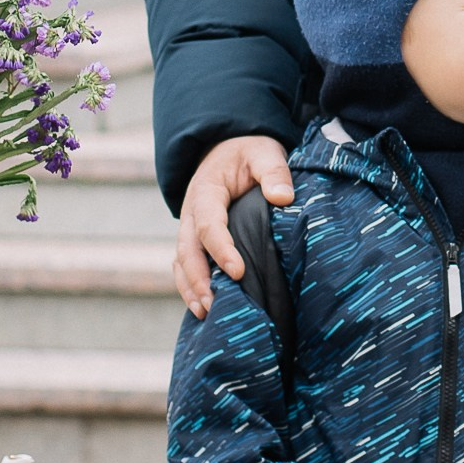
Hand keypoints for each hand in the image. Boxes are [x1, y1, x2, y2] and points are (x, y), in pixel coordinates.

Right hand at [174, 134, 294, 316]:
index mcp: (207, 190)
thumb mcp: (264, 152)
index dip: (221, 248)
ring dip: (190, 287)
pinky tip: (201, 310)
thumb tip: (283, 197)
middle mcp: (191, 211)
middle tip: (214, 304)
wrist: (227, 150)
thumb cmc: (249, 154)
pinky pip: (183, 265)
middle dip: (198, 278)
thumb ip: (274, 172)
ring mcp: (189, 227)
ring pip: (180, 260)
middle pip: (187, 248)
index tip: (238, 271)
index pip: (209, 223)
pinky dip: (188, 287)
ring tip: (205, 313)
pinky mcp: (193, 239)